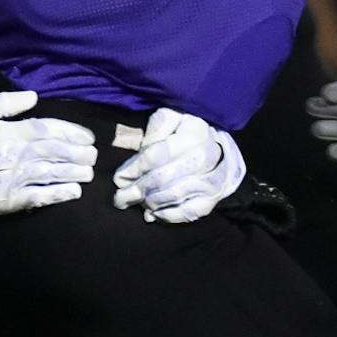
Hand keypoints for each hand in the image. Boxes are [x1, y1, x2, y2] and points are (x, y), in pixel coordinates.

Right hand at [0, 91, 96, 218]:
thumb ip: (4, 102)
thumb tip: (33, 96)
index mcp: (10, 132)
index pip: (49, 129)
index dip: (72, 132)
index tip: (88, 137)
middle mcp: (17, 154)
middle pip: (57, 151)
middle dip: (80, 152)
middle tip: (93, 154)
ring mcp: (16, 178)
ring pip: (54, 173)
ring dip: (76, 172)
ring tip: (88, 171)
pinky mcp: (13, 200)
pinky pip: (43, 196)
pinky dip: (61, 193)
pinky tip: (75, 191)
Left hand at [112, 108, 242, 223]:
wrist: (216, 148)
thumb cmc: (184, 133)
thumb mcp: (168, 121)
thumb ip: (152, 134)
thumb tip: (136, 162)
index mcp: (194, 132)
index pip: (158, 155)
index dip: (135, 169)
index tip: (120, 177)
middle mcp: (205, 157)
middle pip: (164, 178)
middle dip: (138, 189)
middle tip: (120, 197)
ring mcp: (212, 180)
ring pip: (174, 196)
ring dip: (150, 202)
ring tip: (135, 202)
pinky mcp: (212, 199)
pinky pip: (188, 212)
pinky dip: (168, 215)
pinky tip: (153, 214)